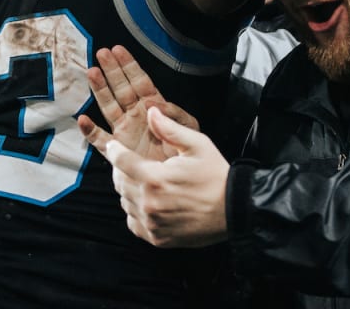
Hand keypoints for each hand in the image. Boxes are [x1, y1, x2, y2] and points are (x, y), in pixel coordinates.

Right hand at [76, 45, 197, 161]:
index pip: (140, 81)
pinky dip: (90, 131)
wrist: (181, 180)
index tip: (118, 50)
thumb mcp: (190, 130)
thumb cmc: (187, 154)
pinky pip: (101, 140)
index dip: (129, 66)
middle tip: (101, 53)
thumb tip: (155, 105)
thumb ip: (176, 115)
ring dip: (100, 90)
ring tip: (91, 72)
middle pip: (121, 88)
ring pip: (109, 106)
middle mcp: (137, 115)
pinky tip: (82, 120)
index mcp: (154, 107)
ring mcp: (125, 130)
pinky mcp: (118, 149)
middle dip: (112, 70)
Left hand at [89, 106, 228, 247]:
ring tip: (146, 183)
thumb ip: (170, 129)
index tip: (114, 147)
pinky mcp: (157, 238)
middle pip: (119, 182)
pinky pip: (133, 222)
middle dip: (122, 170)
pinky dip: (136, 212)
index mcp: (155, 178)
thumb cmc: (216, 175)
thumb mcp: (197, 145)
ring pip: (125, 202)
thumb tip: (150, 111)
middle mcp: (149, 203)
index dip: (114, 150)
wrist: (235, 210)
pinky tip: (150, 203)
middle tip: (134, 164)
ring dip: (130, 191)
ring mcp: (152, 223)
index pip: (120, 161)